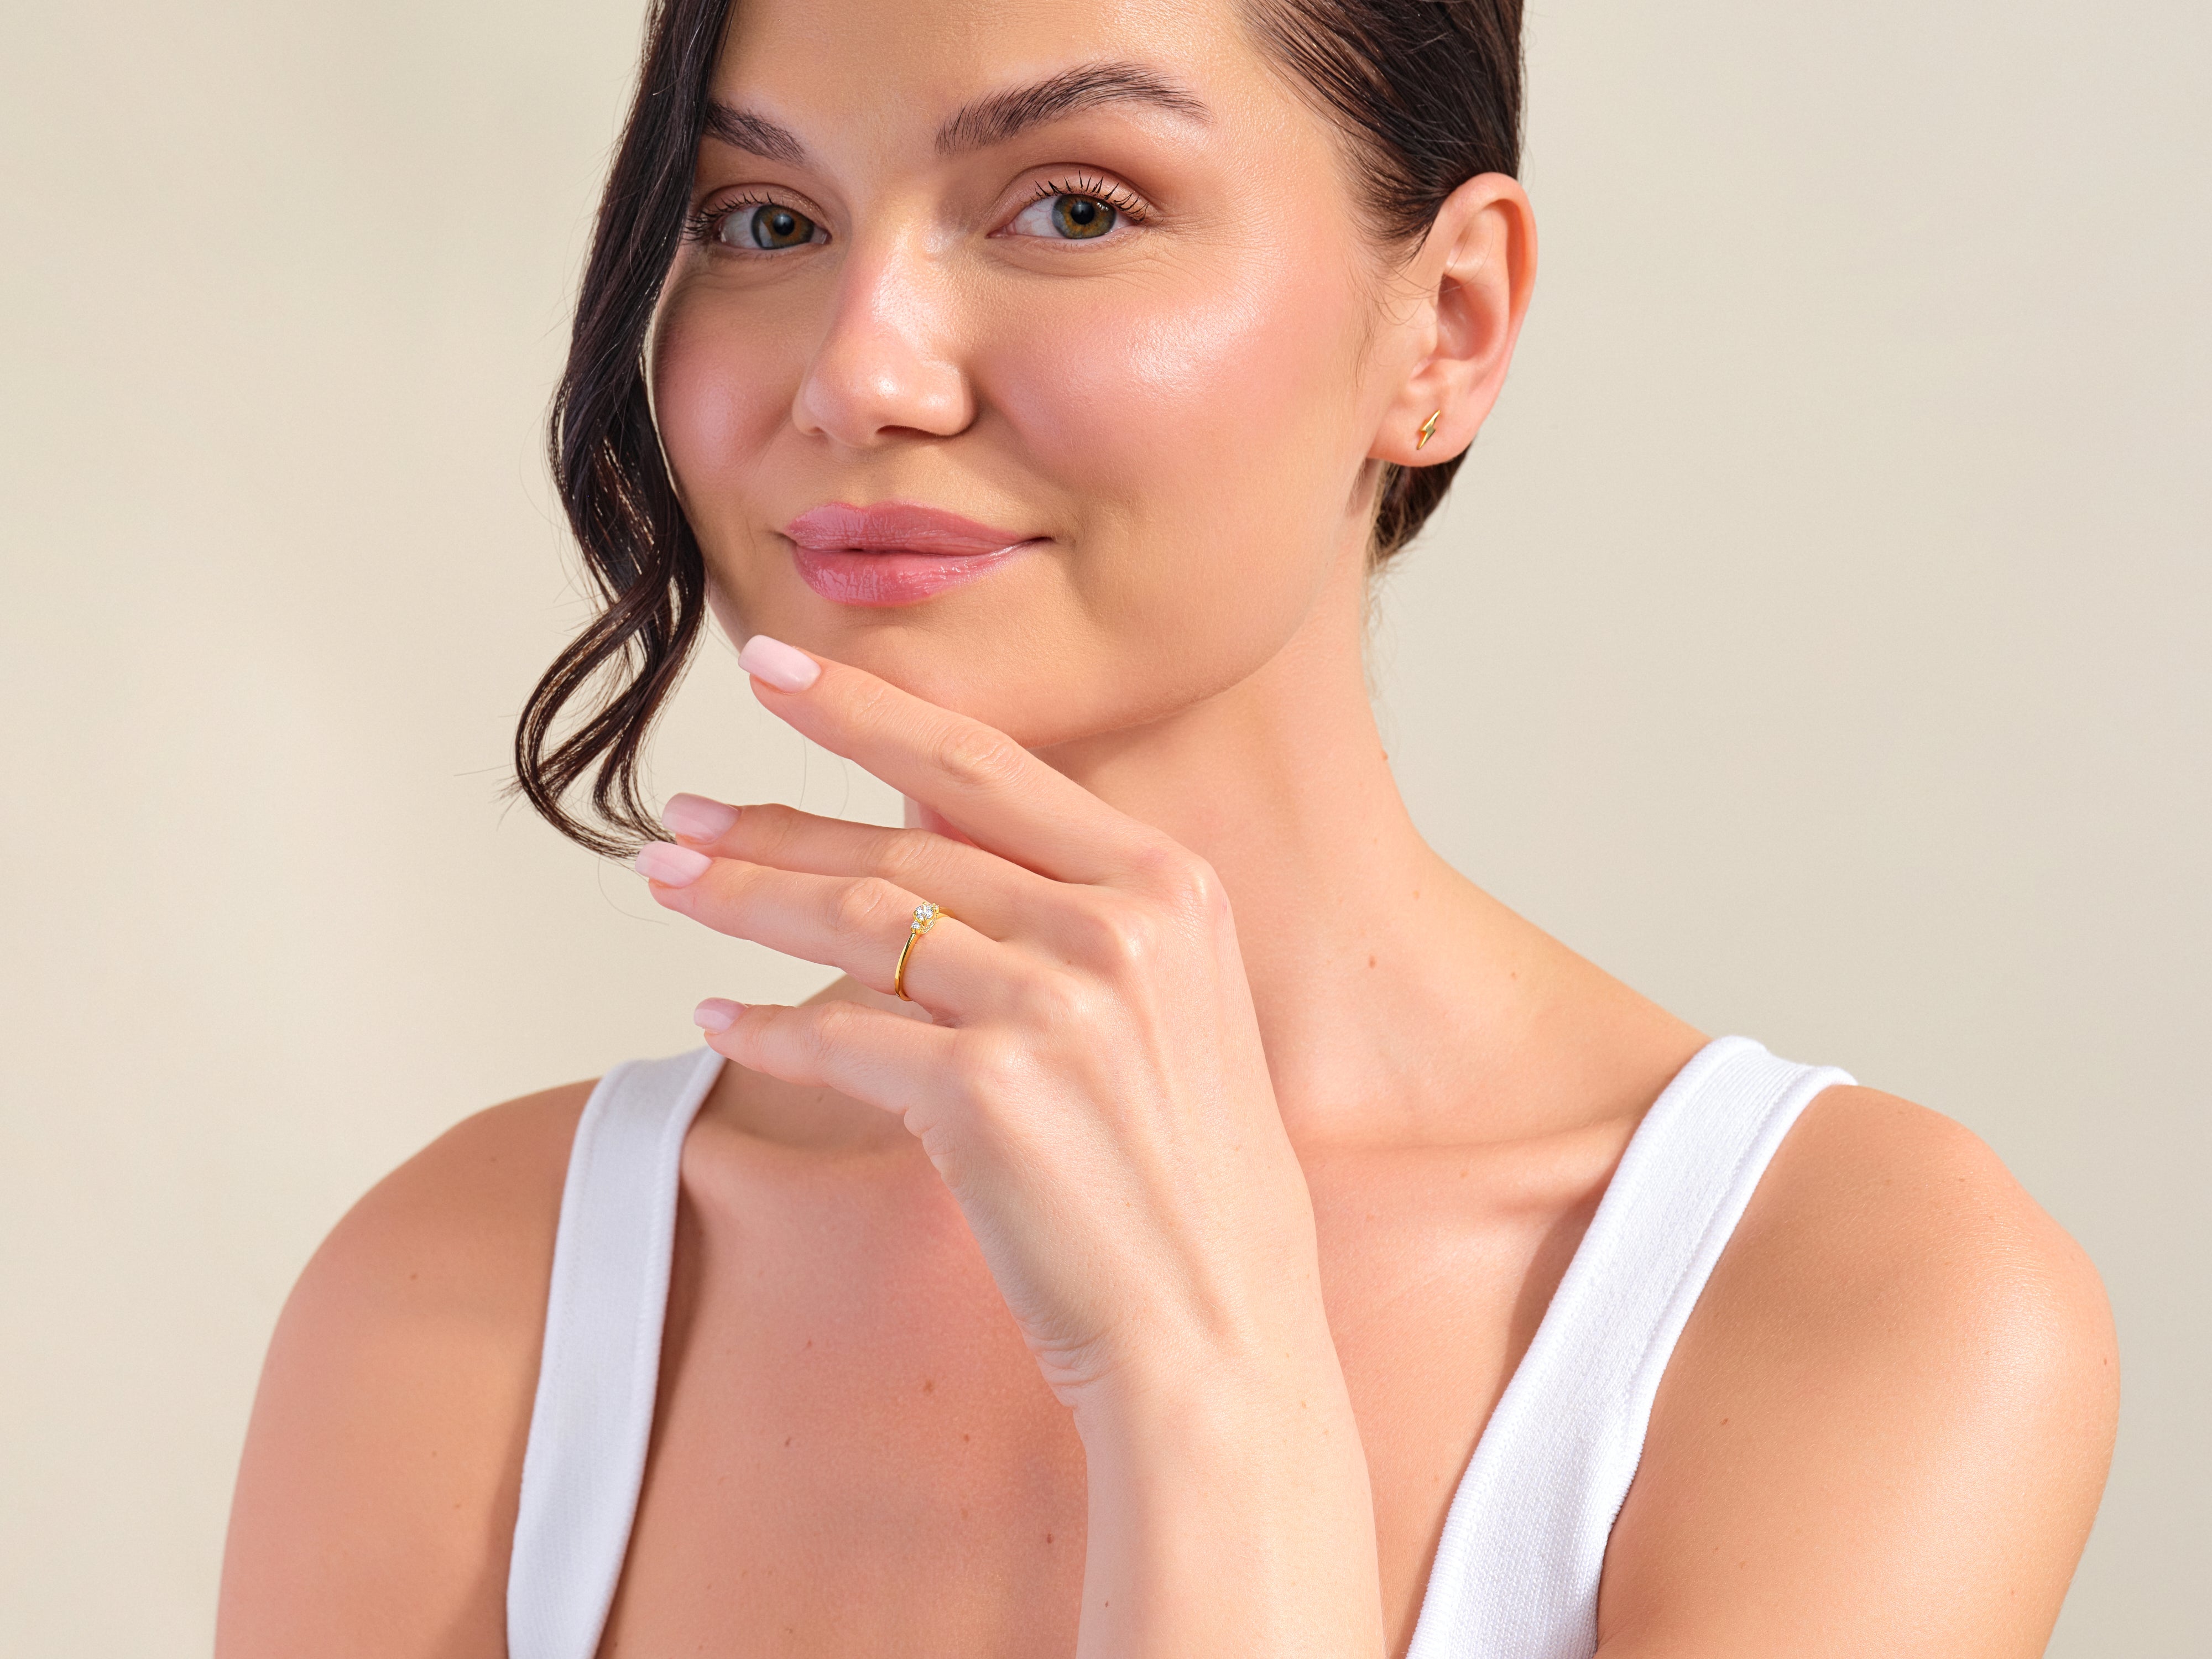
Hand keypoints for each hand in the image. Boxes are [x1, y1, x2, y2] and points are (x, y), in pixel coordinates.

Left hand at [635, 636, 1327, 1409]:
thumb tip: (931, 865)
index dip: (868, 711)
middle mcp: (1119, 928)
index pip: (988, 765)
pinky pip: (841, 1037)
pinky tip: (720, 1021)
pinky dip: (769, 1027)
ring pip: (858, 921)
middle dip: (776, 821)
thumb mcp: (1171, 1012)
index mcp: (1169, 887)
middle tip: (683, 815)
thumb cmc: (1187, 1184)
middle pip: (906, 840)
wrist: (1219, 1330)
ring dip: (747, 898)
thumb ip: (1070, 920)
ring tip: (672, 884)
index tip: (777, 670)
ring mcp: (1056, 1007)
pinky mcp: (988, 1094)